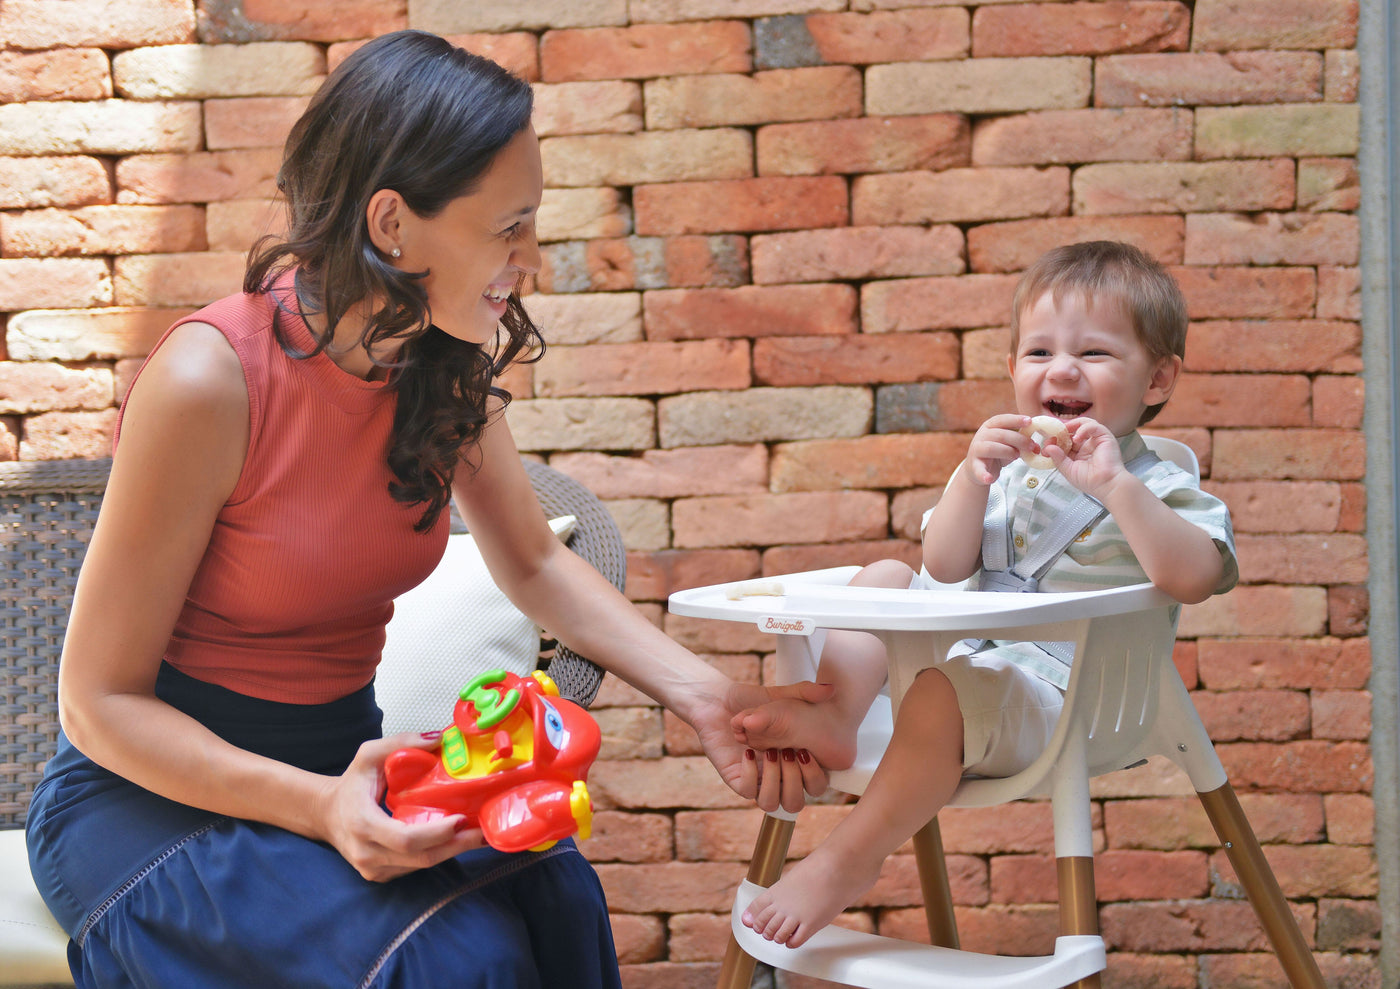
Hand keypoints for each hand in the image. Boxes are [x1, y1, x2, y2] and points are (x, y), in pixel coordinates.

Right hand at [313, 733, 485, 881]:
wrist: (326, 814)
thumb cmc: (351, 785)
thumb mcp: (369, 755)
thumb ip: (401, 743)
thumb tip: (438, 739)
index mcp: (362, 824)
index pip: (405, 838)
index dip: (436, 833)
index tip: (460, 819)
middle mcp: (366, 853)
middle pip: (421, 858)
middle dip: (456, 846)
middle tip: (482, 831)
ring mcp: (373, 869)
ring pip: (421, 866)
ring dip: (451, 851)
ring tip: (476, 835)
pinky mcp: (381, 875)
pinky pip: (414, 868)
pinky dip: (437, 854)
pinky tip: (454, 841)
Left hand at [690, 680, 832, 813]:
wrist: (717, 700)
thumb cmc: (750, 700)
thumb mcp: (780, 695)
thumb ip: (805, 692)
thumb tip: (830, 689)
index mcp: (795, 761)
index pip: (816, 786)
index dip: (815, 777)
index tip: (806, 752)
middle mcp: (778, 775)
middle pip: (796, 802)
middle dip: (794, 781)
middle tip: (787, 753)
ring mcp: (757, 779)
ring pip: (771, 803)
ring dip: (773, 781)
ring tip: (769, 754)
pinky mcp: (736, 779)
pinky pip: (747, 791)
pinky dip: (750, 774)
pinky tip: (747, 751)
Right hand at [965, 414, 1033, 485]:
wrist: (978, 469)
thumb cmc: (997, 453)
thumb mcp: (1009, 444)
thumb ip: (1021, 443)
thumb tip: (1037, 448)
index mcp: (989, 426)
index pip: (1002, 419)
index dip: (1016, 420)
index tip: (1030, 422)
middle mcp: (981, 435)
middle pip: (1000, 434)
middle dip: (1019, 439)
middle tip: (1031, 446)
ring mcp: (976, 450)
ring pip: (991, 448)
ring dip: (1007, 451)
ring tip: (1016, 456)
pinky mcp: (974, 466)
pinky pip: (979, 469)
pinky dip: (984, 474)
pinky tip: (989, 478)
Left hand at [1045, 417, 1126, 496]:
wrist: (1106, 485)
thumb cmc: (1090, 481)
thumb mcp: (1069, 470)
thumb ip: (1058, 458)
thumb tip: (1048, 448)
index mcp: (1078, 453)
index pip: (1065, 441)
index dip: (1055, 441)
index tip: (1046, 445)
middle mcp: (1087, 445)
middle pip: (1073, 431)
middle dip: (1060, 432)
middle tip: (1052, 436)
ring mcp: (1096, 440)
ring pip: (1084, 424)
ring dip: (1072, 425)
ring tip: (1063, 431)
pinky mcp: (1105, 437)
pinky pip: (1093, 426)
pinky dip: (1083, 428)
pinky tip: (1076, 438)